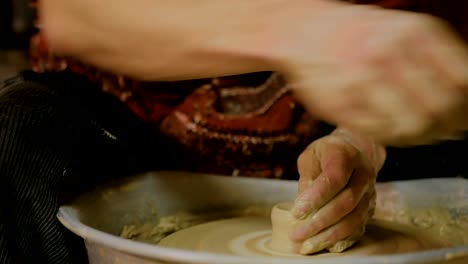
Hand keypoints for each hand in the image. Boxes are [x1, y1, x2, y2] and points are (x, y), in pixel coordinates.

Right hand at [276, 4, 467, 145]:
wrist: (304, 31)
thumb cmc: (358, 34)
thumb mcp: (403, 32)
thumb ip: (435, 61)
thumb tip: (463, 104)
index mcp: (414, 33)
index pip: (462, 83)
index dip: (465, 107)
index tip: (463, 116)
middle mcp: (389, 54)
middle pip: (439, 108)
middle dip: (446, 125)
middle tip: (443, 130)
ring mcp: (361, 80)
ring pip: (411, 125)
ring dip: (419, 135)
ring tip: (415, 131)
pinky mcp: (340, 103)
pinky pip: (379, 132)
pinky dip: (390, 136)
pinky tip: (390, 127)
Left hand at [290, 130, 384, 253]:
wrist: (356, 150)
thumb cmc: (327, 154)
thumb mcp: (311, 156)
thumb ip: (307, 176)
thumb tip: (303, 204)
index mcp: (346, 156)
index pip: (334, 179)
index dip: (315, 198)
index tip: (296, 212)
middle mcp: (363, 175)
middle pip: (345, 204)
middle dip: (319, 223)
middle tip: (296, 235)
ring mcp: (370, 194)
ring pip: (353, 220)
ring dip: (328, 236)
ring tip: (306, 246)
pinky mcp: (370, 209)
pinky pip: (358, 229)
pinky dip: (341, 240)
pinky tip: (325, 247)